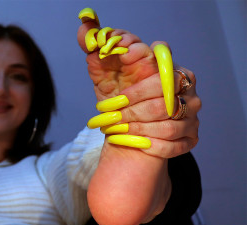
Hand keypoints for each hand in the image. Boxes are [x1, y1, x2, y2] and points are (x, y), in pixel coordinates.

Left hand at [76, 8, 200, 224]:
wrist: (126, 128)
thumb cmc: (117, 96)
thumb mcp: (104, 73)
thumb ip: (95, 48)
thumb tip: (84, 26)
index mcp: (170, 68)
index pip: (163, 73)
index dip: (137, 89)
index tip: (114, 99)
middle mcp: (187, 89)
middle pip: (162, 103)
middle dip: (131, 113)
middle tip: (109, 119)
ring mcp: (192, 114)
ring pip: (168, 126)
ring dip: (137, 131)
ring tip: (116, 131)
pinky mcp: (191, 137)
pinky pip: (175, 145)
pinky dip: (151, 147)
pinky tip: (134, 144)